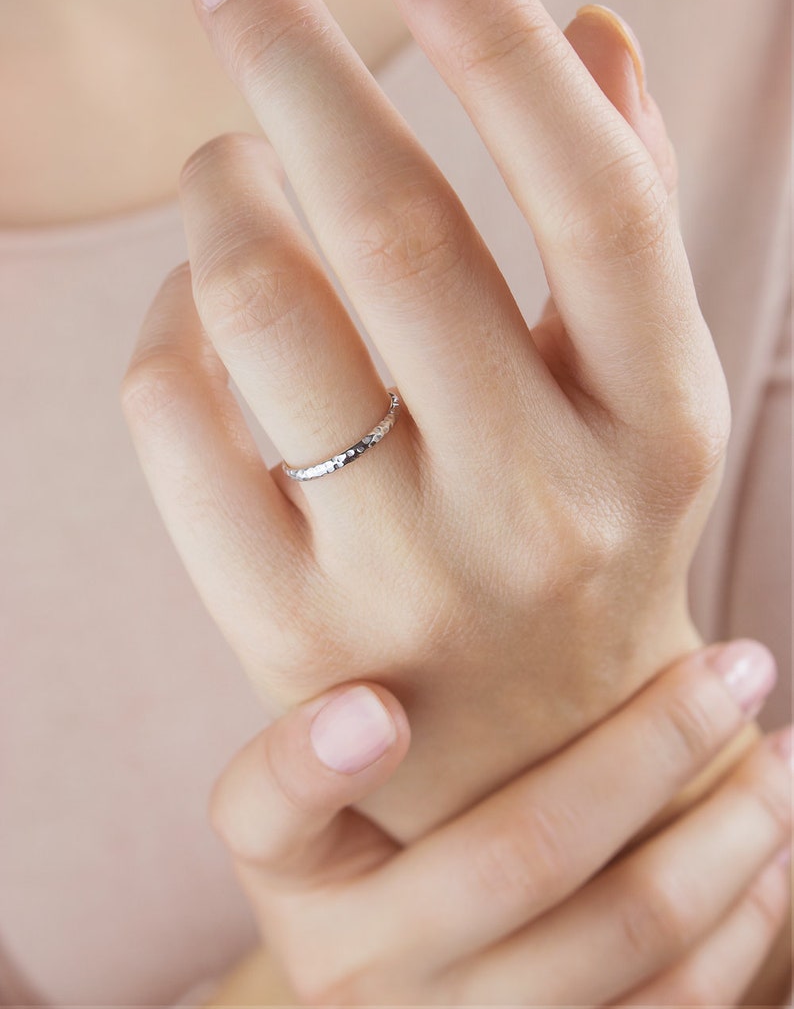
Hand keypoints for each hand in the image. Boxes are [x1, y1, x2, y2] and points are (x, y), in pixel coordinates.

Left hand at [121, 0, 732, 836]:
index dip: (497, 38)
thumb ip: (628, 210)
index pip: (594, 195)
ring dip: (218, 189)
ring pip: (263, 310)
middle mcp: (542, 501)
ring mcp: (408, 576)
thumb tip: (588, 30)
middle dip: (294, 65)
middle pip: (396, 228)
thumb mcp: (644, 390)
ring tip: (223, 156)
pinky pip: (177, 419)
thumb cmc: (591, 535)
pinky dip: (163, 320)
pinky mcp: (286, 627)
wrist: (539, 757)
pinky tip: (191, 300)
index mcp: (655, 421)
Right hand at [204, 641, 790, 1006]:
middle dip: (655, 747)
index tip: (376, 707)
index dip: (312, 761)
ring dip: (732, 838)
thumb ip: (332, 726)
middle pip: (523, 854)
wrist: (385, 1000)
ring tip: (784, 756)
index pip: (269, 814)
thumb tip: (385, 693)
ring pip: (625, 941)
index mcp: (293, 880)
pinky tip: (775, 857)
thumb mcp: (310, 801)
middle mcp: (361, 975)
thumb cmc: (360, 858)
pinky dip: (744, 929)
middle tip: (742, 668)